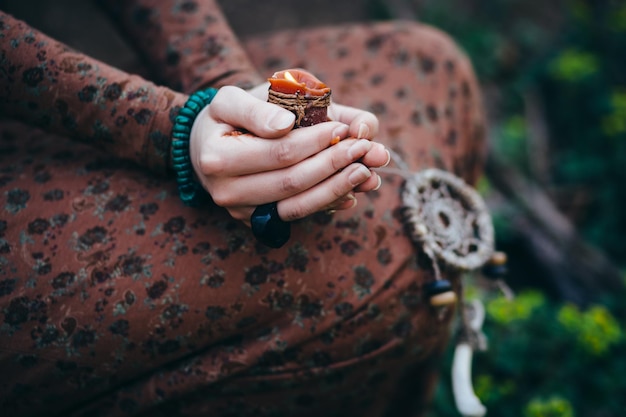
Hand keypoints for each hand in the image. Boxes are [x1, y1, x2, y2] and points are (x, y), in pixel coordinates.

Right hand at [189, 85, 388, 224]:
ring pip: (296, 206)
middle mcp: (227, 191)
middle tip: (365, 149)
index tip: (343, 126)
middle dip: (333, 165)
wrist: (204, 146)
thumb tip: (284, 125)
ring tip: (366, 173)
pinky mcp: (256, 220)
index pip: (279, 152)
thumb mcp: (232, 99)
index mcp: (218, 157)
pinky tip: (351, 194)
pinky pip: (295, 216)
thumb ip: (257, 109)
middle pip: (291, 182)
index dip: (315, 141)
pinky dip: (325, 205)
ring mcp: (242, 211)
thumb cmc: (225, 117)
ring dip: (336, 190)